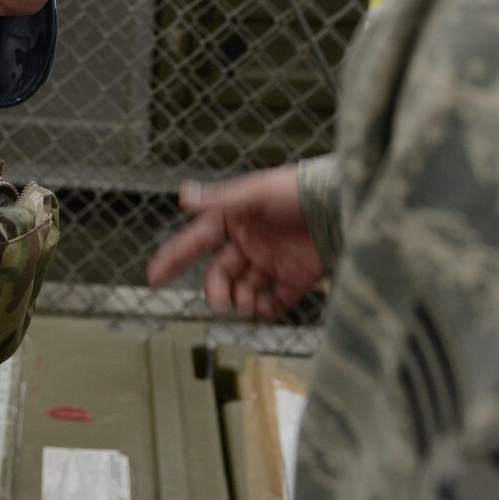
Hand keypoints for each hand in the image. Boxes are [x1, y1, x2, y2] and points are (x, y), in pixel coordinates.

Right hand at [146, 165, 324, 320]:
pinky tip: (262, 309)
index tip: (154, 277)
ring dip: (238, 300)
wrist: (345, 206)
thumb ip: (221, 199)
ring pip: (243, 289)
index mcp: (236, 218)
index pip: (197, 241)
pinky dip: (265, 309)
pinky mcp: (296, 277)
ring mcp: (273, 261)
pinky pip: (274, 301)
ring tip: (246, 303)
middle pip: (220, 273)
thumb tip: (183, 196)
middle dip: (215, 289)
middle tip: (219, 302)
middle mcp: (251, 241)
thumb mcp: (258, 191)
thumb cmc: (301, 189)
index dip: (175, 258)